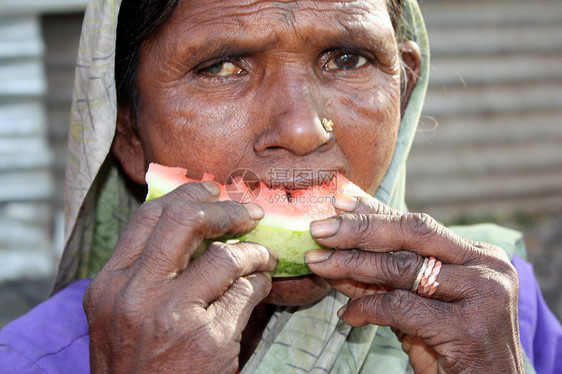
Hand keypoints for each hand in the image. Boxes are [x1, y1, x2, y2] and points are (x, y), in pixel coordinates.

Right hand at [83, 182, 276, 373]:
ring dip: (253, 252)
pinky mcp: (208, 339)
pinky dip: (260, 282)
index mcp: (110, 284)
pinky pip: (246, 292)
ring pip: (225, 257)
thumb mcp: (120, 314)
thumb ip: (146, 270)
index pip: (149, 216)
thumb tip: (191, 224)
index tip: (211, 190)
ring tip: (262, 257)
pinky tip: (260, 285)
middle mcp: (136, 295)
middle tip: (247, 213)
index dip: (186, 194)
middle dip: (224, 210)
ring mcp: (173, 317)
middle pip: (184, 222)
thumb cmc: (136, 364)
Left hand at [305, 195, 523, 372]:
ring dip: (352, 264)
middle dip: (359, 229)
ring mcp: (483, 295)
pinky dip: (367, 308)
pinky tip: (347, 315)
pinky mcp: (468, 328)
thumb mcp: (420, 307)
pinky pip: (400, 307)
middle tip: (319, 230)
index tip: (338, 203)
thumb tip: (338, 256)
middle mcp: (486, 267)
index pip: (416, 226)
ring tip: (319, 263)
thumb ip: (388, 282)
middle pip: (412, 233)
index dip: (374, 212)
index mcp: (478, 256)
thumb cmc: (453, 351)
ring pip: (402, 268)